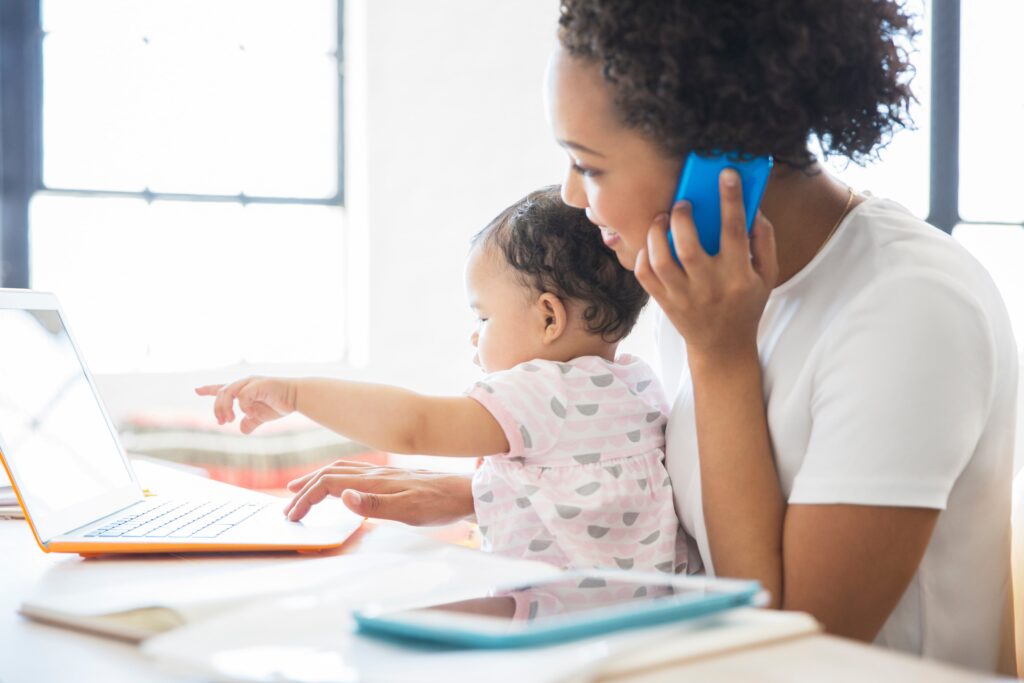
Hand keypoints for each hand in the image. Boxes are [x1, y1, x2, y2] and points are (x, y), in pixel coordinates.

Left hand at [194, 376, 296, 433]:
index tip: (196, 390)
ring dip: (225, 408)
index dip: (208, 389)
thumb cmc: (280, 404)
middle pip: (221, 392)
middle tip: (222, 422)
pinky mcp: (258, 384)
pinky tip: (250, 413)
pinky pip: (243, 396)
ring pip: (227, 392)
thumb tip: (242, 430)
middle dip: (217, 408)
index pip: (222, 388)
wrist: (297, 397)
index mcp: (244, 389)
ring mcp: (250, 382)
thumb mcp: (261, 416)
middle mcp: (244, 383)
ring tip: (230, 420)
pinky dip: (244, 407)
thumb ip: (250, 421)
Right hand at [283, 460, 474, 524]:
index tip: (293, 515)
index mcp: (374, 481)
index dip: (307, 498)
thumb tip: (344, 497)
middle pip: (330, 474)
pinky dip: (335, 478)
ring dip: (317, 479)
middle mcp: (375, 473)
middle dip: (305, 489)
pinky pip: (353, 472)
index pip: (329, 484)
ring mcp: (382, 473)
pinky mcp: (390, 477)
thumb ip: (375, 505)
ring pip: (340, 470)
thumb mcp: (409, 511)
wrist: (464, 492)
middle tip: (288, 505)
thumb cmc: (439, 504)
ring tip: (300, 489)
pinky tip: (338, 486)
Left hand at [634, 168, 778, 362]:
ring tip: (663, 218)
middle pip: (688, 247)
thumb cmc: (747, 304)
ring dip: (658, 234)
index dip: (731, 199)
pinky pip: (646, 276)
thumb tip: (753, 207)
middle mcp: (709, 287)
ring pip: (661, 261)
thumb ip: (764, 241)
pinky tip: (653, 242)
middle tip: (682, 203)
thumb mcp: (767, 276)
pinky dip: (645, 255)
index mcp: (738, 276)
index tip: (726, 174)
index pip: (734, 232)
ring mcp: (683, 297)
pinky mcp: (664, 303)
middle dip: (683, 218)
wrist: (723, 347)